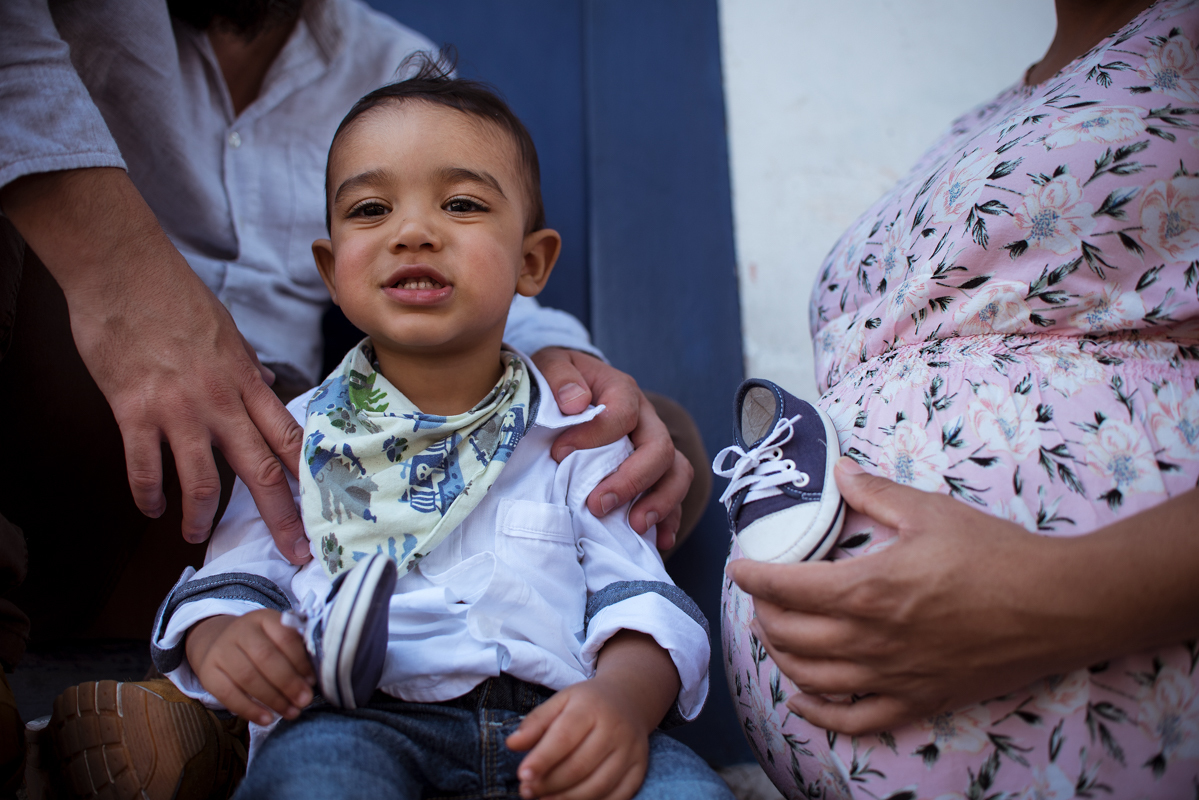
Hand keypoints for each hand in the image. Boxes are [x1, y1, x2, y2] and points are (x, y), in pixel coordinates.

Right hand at [1, 169, 309, 562]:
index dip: (309, 479)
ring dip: (202, 516)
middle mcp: (221, 401)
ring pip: (201, 480)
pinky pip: (144, 466)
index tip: (324, 508)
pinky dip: (147, 493)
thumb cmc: (174, 296)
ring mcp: (178, 409)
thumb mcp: (226, 331)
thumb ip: (246, 366)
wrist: (124, 271)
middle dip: (281, 518)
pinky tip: (150, 508)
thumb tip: (266, 381)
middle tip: (294, 553)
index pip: (289, 438)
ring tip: (197, 536)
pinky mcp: (135, 410)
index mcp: (247, 382)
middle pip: (261, 471)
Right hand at [185, 610, 313, 725]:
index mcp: (263, 618)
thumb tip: (311, 681)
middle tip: (304, 700)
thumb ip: (294, 652)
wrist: (218, 641)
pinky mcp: (207, 672)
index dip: (300, 661)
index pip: (284, 637)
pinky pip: (228, 694)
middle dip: (288, 682)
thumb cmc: (260, 644)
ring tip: (291, 712)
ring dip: (273, 699)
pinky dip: (249, 710)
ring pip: (247, 677)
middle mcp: (240, 630)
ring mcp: (221, 650)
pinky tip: (267, 719)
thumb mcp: (276, 637)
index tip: (312, 681)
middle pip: (265, 657)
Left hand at [506, 679, 649, 799]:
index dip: (542, 759)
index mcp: (591, 707)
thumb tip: (512, 744)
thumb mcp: (561, 701)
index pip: (564, 737)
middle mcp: (614, 728)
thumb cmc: (588, 703)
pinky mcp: (640, 768)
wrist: (629, 698)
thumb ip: (535, 723)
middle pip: (580, 765)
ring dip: (568, 799)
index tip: (522, 775)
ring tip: (544, 799)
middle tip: (527, 791)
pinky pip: (619, 796)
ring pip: (598, 785)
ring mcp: (631, 750)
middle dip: (550, 783)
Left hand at [531, 348, 690, 547]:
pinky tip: (659, 542)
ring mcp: (653, 445)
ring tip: (635, 527)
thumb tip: (575, 403)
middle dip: (632, 481)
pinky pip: (673, 493)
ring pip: (677, 472)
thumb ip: (560, 378)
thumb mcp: (551, 365)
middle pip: (659, 448)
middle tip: (597, 504)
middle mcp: (646, 419)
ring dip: (660, 502)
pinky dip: (670, 518)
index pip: (621, 414)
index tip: (558, 454)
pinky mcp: (652, 470)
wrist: (568, 386)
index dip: (593, 436)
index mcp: (622, 390)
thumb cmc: (559, 381)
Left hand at [729, 458, 1135, 734]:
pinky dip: (817, 713)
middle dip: (761, 613)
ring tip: (774, 633)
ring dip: (780, 656)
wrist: (1057, 606)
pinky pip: (852, 720)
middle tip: (760, 594)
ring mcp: (891, 676)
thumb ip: (875, 492)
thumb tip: (840, 470)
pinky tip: (800, 699)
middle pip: (788, 634)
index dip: (752, 576)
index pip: (785, 587)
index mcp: (867, 588)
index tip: (740, 565)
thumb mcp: (930, 511)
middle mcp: (870, 639)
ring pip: (809, 677)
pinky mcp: (916, 701)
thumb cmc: (995, 554)